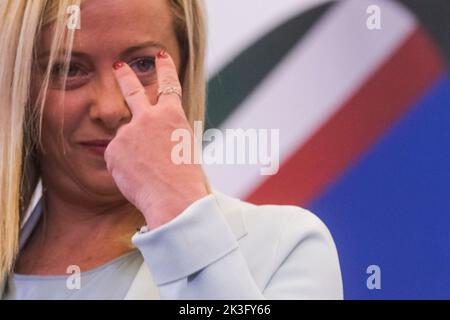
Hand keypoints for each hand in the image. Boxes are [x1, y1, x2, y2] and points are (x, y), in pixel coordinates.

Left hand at [105, 51, 208, 228]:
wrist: (174, 198)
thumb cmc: (187, 179)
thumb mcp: (186, 148)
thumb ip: (167, 135)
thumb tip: (149, 139)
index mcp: (173, 115)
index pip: (169, 85)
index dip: (165, 68)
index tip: (160, 56)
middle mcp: (149, 117)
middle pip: (133, 91)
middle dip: (125, 75)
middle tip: (119, 65)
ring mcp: (129, 131)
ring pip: (127, 139)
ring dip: (134, 153)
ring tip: (147, 171)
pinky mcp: (114, 149)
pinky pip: (118, 157)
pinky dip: (125, 168)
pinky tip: (138, 178)